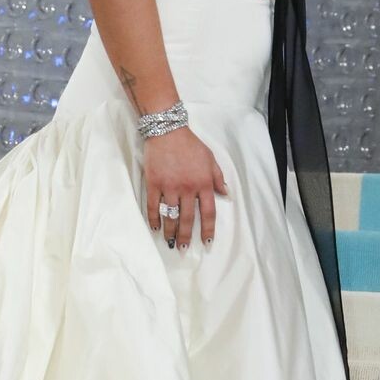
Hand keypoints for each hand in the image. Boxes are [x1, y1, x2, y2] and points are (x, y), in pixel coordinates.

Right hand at [145, 125, 228, 248]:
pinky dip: (154, 219)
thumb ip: (219, 178)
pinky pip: (153, 206)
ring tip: (170, 242)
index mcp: (204, 183)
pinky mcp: (154, 183)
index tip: (206, 242)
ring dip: (170, 231)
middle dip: (185, 236)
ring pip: (170, 215)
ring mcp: (169, 187)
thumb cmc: (191, 145)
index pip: (208, 212)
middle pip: (187, 219)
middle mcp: (188, 188)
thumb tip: (226, 194)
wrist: (168, 131)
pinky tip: (155, 228)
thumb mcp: (211, 159)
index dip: (207, 230)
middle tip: (183, 248)